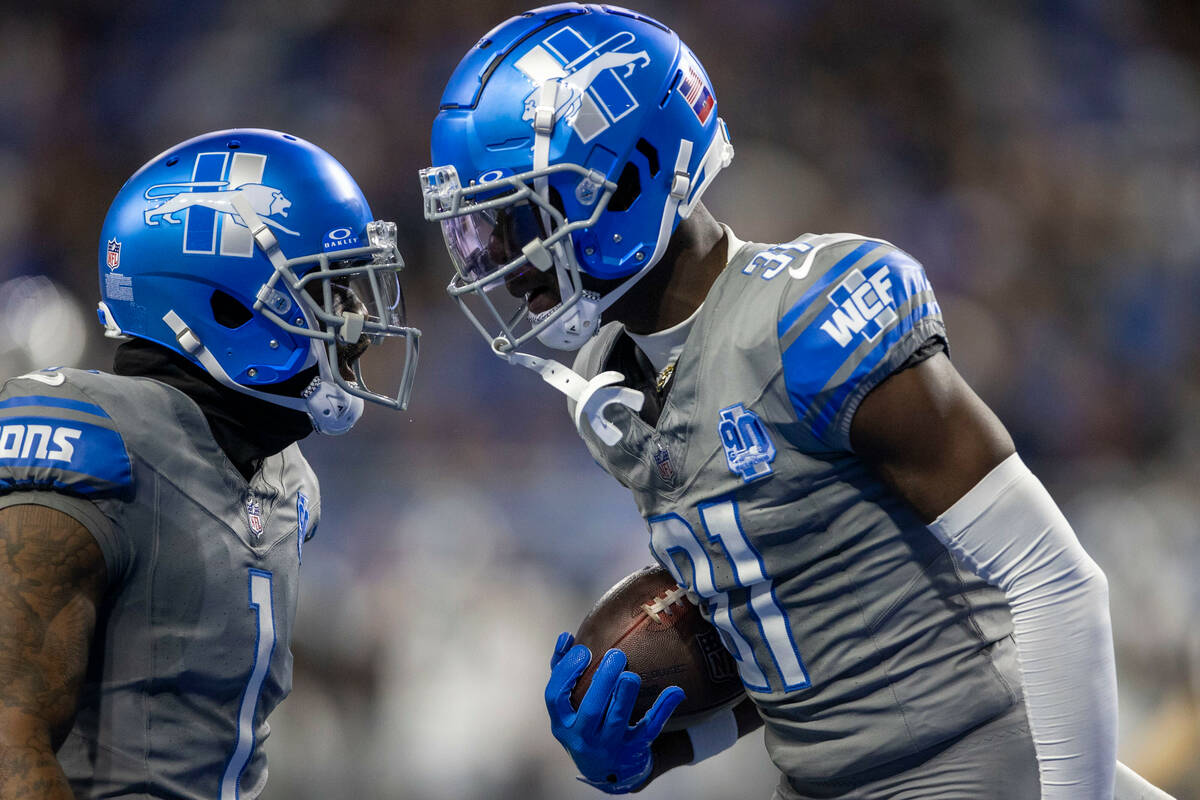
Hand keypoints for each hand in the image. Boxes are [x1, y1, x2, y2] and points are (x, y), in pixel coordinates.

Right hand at [545, 632, 684, 793]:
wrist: (606, 770)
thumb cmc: (583, 724)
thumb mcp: (567, 705)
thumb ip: (562, 671)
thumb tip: (566, 637)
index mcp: (562, 722)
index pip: (555, 698)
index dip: (566, 673)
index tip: (583, 651)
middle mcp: (582, 737)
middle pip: (590, 710)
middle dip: (603, 682)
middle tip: (616, 654)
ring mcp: (608, 745)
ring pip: (617, 721)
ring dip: (625, 695)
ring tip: (631, 674)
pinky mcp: (633, 749)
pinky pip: (649, 729)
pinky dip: (663, 709)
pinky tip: (675, 690)